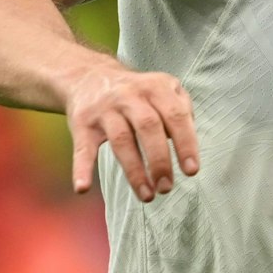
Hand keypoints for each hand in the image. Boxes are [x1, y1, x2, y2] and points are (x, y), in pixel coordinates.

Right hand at [65, 64, 198, 201]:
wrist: (88, 76)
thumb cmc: (137, 93)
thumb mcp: (163, 89)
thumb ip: (182, 111)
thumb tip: (189, 146)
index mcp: (156, 87)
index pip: (176, 116)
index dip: (186, 144)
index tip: (191, 171)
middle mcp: (130, 95)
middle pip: (148, 128)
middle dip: (160, 161)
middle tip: (166, 187)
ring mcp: (105, 109)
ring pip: (121, 141)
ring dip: (134, 172)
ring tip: (147, 195)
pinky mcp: (82, 123)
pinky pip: (83, 148)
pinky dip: (82, 168)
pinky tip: (83, 188)